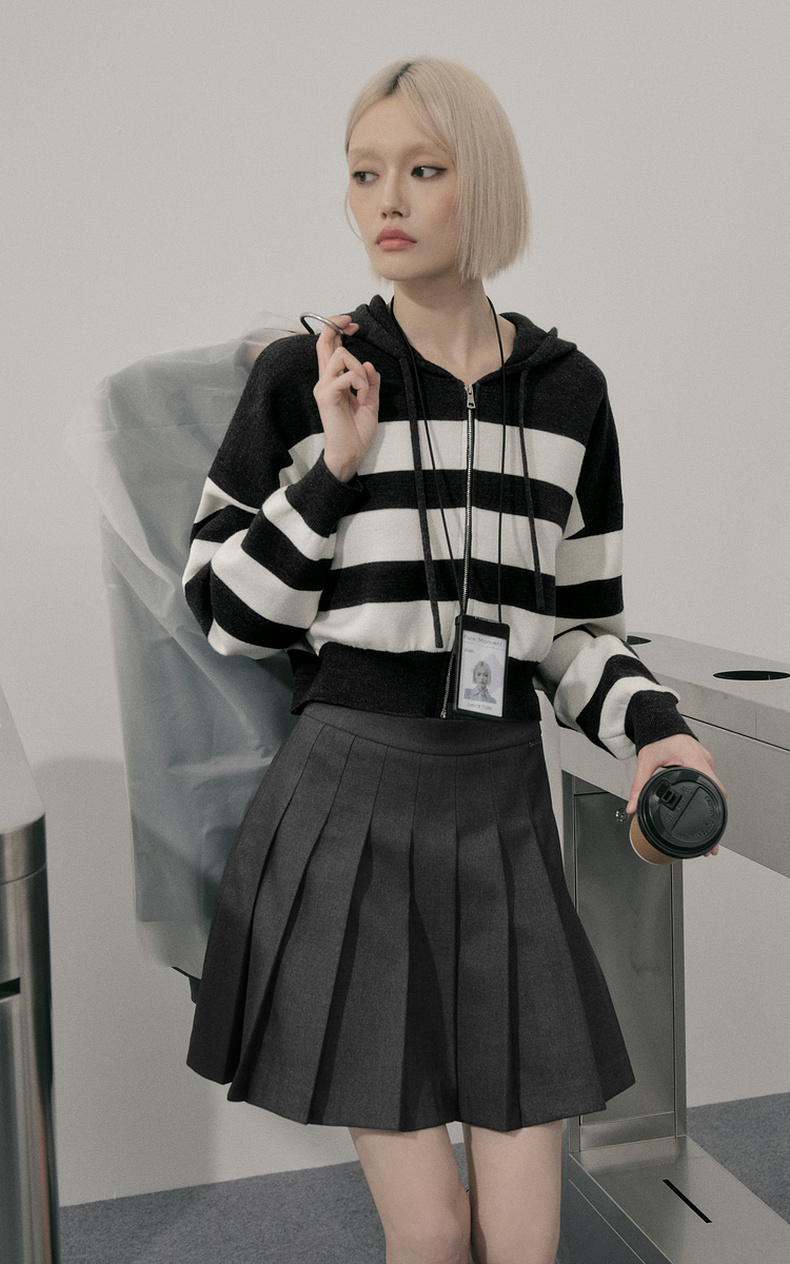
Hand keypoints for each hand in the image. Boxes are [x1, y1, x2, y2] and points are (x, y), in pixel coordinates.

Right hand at [312, 314, 379, 481]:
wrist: (350, 454)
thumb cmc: (356, 432)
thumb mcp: (370, 402)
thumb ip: (370, 383)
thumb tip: (369, 364)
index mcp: (334, 381)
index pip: (329, 348)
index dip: (337, 330)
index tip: (352, 325)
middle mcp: (325, 381)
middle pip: (323, 343)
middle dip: (336, 326)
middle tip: (352, 325)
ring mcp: (324, 388)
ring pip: (340, 357)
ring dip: (358, 366)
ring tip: (364, 385)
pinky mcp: (327, 397)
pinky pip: (345, 376)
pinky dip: (359, 381)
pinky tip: (362, 393)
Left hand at [626, 733, 726, 855]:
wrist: (660, 719)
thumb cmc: (657, 736)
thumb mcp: (646, 761)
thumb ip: (639, 785)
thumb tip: (632, 807)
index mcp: (695, 761)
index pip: (714, 787)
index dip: (717, 808)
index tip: (715, 827)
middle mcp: (704, 762)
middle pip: (718, 792)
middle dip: (716, 817)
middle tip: (711, 840)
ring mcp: (705, 762)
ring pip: (715, 788)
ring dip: (713, 806)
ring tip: (709, 829)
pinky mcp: (701, 763)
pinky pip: (709, 781)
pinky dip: (708, 795)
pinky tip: (704, 808)